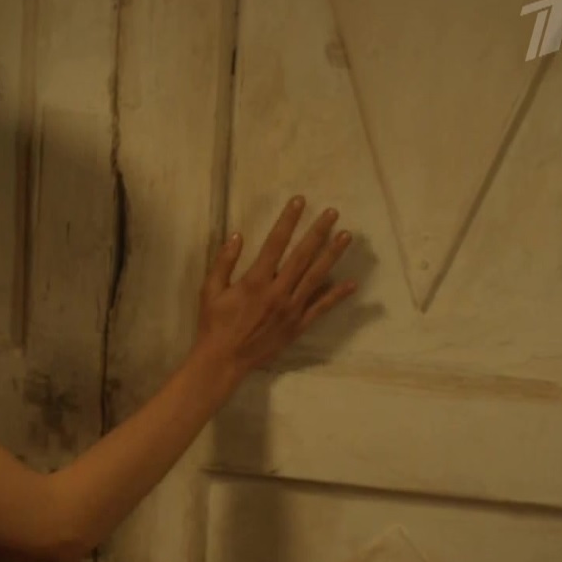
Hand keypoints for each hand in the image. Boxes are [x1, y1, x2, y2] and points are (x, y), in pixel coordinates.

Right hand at [195, 195, 355, 372]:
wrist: (224, 360)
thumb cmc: (214, 324)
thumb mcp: (210, 290)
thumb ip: (224, 262)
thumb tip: (237, 236)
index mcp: (255, 281)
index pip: (276, 243)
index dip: (288, 220)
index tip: (299, 201)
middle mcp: (278, 292)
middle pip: (303, 256)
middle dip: (318, 232)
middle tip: (333, 213)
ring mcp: (291, 310)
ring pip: (316, 277)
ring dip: (332, 255)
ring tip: (347, 237)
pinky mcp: (298, 326)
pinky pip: (321, 307)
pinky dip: (337, 295)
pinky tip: (352, 284)